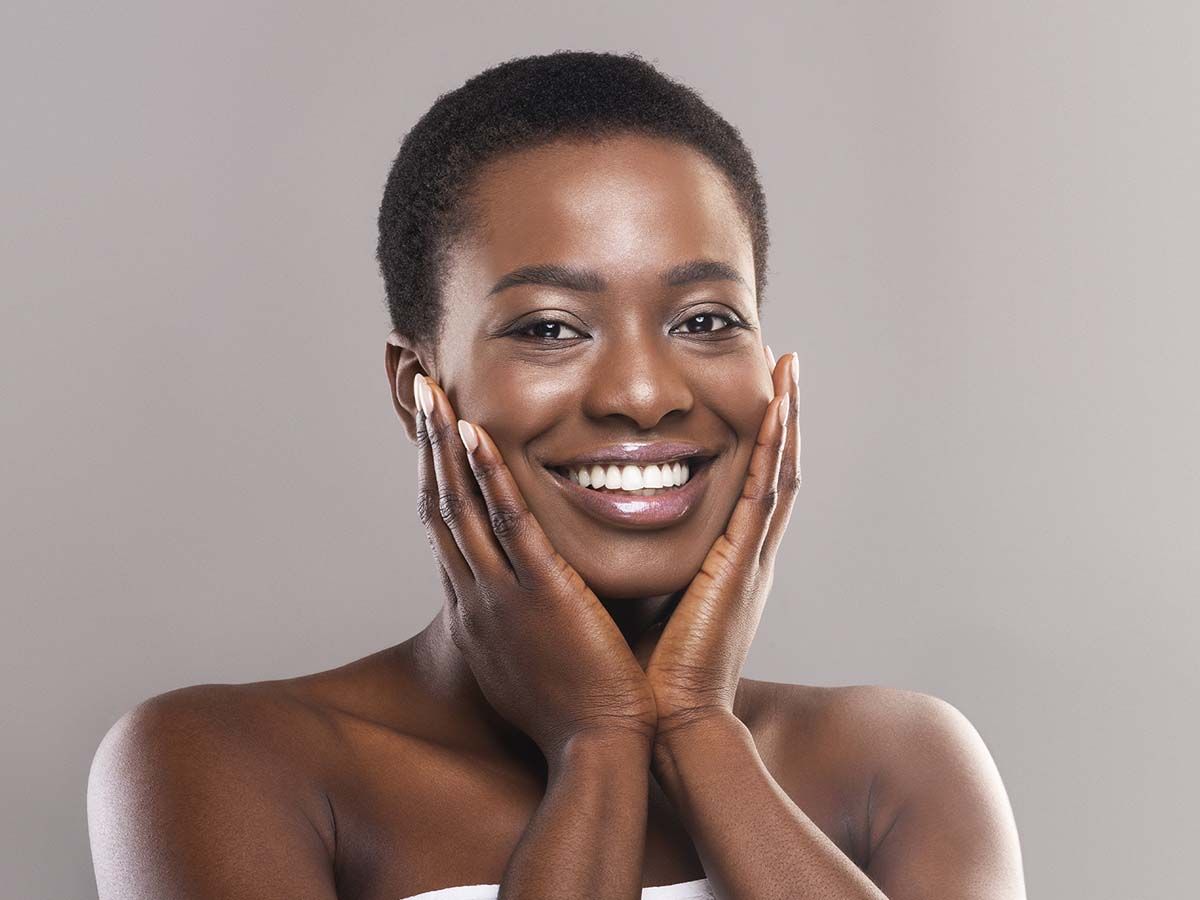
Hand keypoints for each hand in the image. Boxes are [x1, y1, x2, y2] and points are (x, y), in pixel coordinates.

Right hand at [413, 373, 658, 757]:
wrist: (597, 748)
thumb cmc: (573, 709)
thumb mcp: (529, 659)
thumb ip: (521, 619)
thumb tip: (523, 599)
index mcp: (477, 608)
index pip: (446, 530)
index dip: (434, 478)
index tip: (431, 436)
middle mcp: (476, 595)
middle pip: (440, 508)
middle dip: (427, 448)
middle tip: (419, 395)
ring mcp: (503, 593)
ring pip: (462, 507)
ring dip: (444, 447)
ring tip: (433, 396)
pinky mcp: (541, 593)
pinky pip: (509, 524)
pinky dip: (490, 477)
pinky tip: (477, 435)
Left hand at [644, 347, 800, 734]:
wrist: (668, 727)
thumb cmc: (647, 677)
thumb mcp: (643, 606)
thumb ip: (634, 567)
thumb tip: (592, 536)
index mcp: (727, 566)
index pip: (747, 486)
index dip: (756, 439)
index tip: (753, 393)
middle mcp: (748, 555)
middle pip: (773, 468)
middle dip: (782, 414)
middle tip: (785, 363)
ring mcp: (751, 559)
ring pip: (776, 470)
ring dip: (786, 416)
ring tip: (789, 365)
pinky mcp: (741, 566)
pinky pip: (762, 494)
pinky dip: (773, 448)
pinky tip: (775, 406)